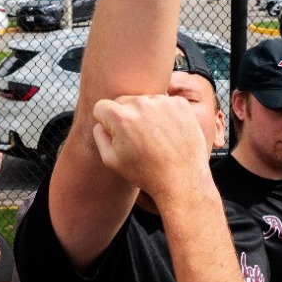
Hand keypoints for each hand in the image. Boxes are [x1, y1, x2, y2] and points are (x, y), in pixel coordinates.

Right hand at [91, 94, 210, 204]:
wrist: (182, 179)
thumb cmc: (146, 173)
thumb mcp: (111, 161)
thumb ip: (99, 136)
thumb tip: (101, 122)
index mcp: (121, 117)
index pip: (102, 107)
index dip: (106, 122)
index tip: (116, 134)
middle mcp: (141, 103)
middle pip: (124, 101)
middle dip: (126, 116)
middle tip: (138, 140)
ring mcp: (163, 101)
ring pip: (145, 101)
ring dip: (146, 114)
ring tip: (155, 139)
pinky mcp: (180, 103)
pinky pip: (164, 103)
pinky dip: (165, 114)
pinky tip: (169, 134)